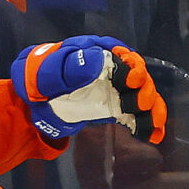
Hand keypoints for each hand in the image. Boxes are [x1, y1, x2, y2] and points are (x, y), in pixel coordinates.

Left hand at [12, 36, 166, 143]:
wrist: (34, 99)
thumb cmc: (40, 79)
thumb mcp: (49, 72)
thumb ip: (71, 67)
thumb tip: (98, 60)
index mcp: (99, 53)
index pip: (123, 56)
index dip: (132, 66)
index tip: (132, 79)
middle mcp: (113, 69)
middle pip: (138, 77)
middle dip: (144, 89)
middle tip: (140, 103)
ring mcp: (116, 89)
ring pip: (142, 95)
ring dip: (151, 108)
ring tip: (153, 122)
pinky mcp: (115, 107)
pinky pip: (135, 114)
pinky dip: (146, 123)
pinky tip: (154, 135)